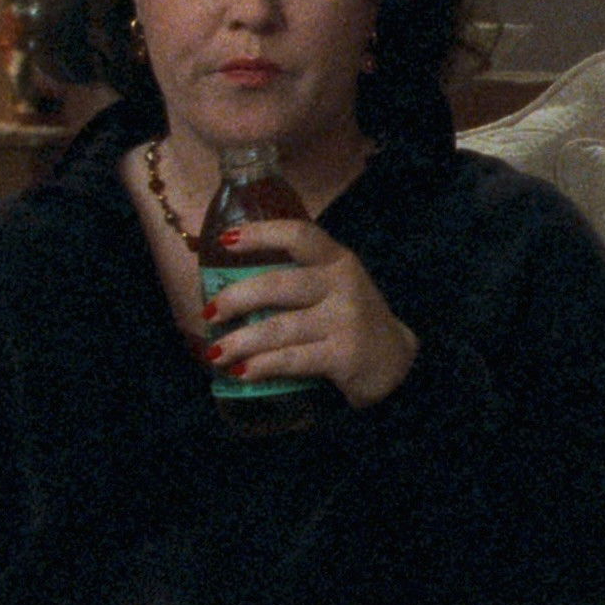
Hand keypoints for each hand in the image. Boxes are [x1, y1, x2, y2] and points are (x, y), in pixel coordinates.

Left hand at [201, 220, 419, 407]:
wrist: (395, 361)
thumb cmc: (349, 320)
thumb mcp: (333, 287)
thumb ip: (296, 278)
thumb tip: (228, 287)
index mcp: (337, 260)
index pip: (298, 235)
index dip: (261, 234)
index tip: (226, 239)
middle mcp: (343, 284)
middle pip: (278, 284)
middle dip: (236, 298)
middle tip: (209, 313)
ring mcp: (345, 320)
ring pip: (280, 327)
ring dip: (241, 340)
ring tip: (215, 352)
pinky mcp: (344, 354)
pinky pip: (293, 358)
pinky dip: (262, 366)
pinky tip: (241, 371)